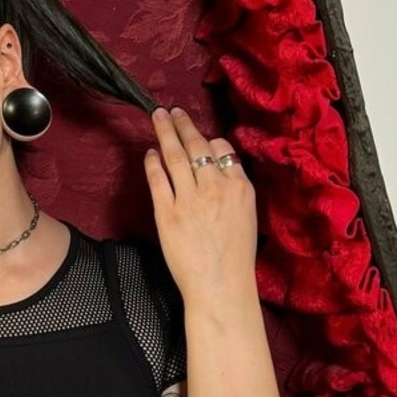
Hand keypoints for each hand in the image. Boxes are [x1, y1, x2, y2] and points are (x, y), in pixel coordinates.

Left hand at [143, 106, 257, 307]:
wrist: (220, 286)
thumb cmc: (236, 259)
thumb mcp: (247, 217)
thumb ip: (234, 192)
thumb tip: (218, 172)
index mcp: (240, 188)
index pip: (223, 151)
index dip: (209, 141)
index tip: (200, 138)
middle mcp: (215, 188)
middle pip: (197, 147)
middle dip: (183, 125)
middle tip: (172, 111)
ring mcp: (190, 200)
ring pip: (175, 157)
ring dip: (165, 133)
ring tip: (158, 117)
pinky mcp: (167, 213)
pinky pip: (158, 180)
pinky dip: (152, 163)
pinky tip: (149, 153)